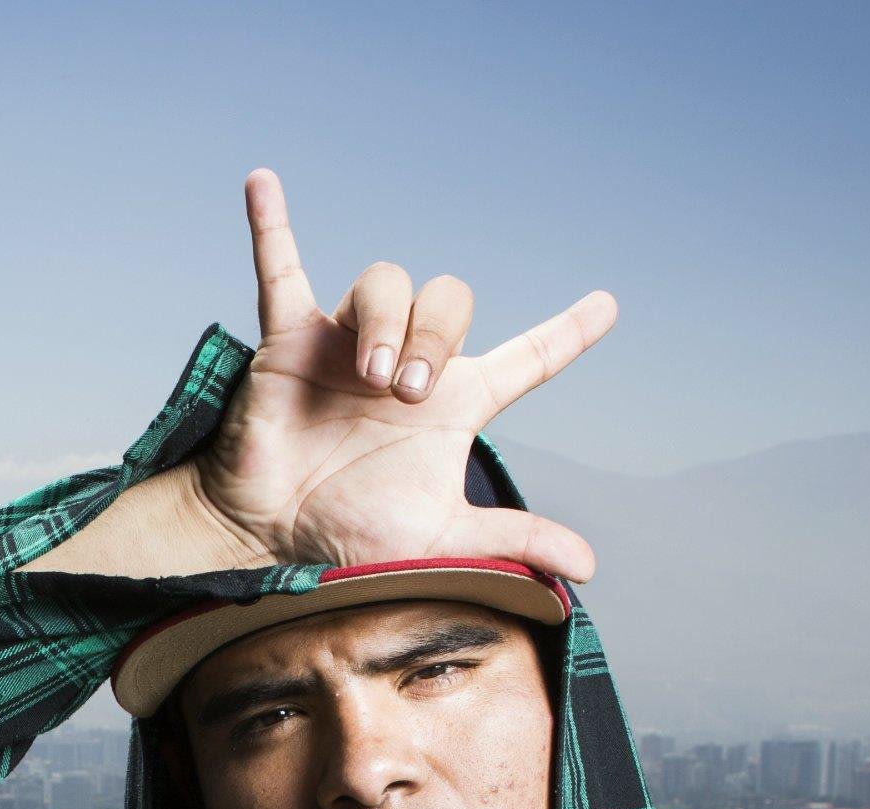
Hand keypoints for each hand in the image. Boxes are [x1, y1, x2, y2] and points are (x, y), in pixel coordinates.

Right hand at [193, 169, 615, 579]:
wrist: (273, 537)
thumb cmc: (352, 533)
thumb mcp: (443, 538)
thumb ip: (514, 539)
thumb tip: (587, 566)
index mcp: (454, 401)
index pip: (527, 357)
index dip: (568, 332)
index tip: (607, 306)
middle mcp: (406, 359)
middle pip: (449, 300)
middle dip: (437, 339)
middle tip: (409, 395)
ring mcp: (346, 342)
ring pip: (383, 282)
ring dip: (386, 324)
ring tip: (371, 380)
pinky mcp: (288, 340)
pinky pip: (281, 269)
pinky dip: (272, 226)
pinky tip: (262, 182)